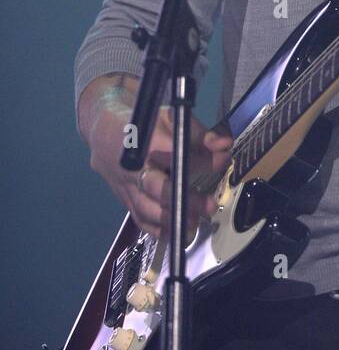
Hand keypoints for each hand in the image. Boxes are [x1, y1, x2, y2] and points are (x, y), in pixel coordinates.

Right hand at [88, 84, 232, 241]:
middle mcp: (132, 167)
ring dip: (173, 219)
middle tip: (211, 205)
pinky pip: (140, 219)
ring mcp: (125, 186)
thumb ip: (199, 134)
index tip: (223, 159)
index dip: (202, 160)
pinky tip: (177, 231)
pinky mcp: (124, 199)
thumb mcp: (172, 118)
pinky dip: (158, 229)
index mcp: (144, 142)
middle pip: (158, 188)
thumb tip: (224, 144)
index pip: (175, 154)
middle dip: (186, 199)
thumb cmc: (143, 122)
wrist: (103, 128)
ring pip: (147, 209)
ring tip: (196, 222)